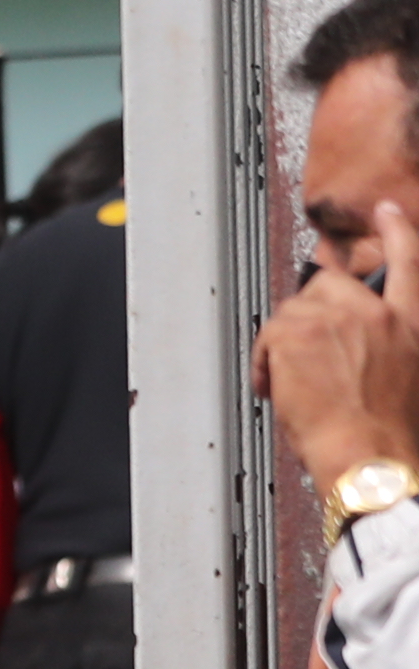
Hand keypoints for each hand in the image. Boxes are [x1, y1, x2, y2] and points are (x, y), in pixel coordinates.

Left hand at [258, 201, 418, 497]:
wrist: (373, 458)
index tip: (387, 210)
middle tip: (305, 352)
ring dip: (285, 344)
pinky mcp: (297, 331)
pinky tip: (276, 388)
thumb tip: (358, 349)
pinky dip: (264, 363)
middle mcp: (378, 313)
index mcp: (412, 324)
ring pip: (292, 311)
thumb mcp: (406, 377)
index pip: (410, 262)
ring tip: (294, 384)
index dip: (397, 231)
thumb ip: (384, 349)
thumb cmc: (389, 434)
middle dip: (310, 313)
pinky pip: (267, 335)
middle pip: (327, 284)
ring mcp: (337, 319)